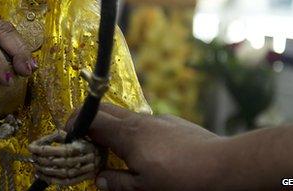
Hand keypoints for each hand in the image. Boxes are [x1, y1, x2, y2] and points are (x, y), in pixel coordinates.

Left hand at [29, 130, 101, 185]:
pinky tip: (42, 176)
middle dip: (43, 160)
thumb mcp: (72, 134)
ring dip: (46, 171)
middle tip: (32, 157)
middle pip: (61, 162)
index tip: (32, 147)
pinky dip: (51, 180)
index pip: (62, 150)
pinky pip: (65, 182)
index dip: (46, 149)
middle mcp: (86, 159)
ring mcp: (86, 170)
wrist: (102, 151)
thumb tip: (38, 143)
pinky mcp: (83, 178)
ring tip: (35, 166)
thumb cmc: (82, 140)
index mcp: (83, 146)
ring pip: (62, 173)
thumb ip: (56, 136)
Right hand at [69, 104, 224, 190]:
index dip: (74, 124)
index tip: (68, 137)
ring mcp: (157, 119)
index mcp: (126, 134)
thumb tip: (99, 179)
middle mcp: (139, 120)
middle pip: (105, 109)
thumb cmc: (181, 179)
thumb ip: (118, 182)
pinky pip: (145, 122)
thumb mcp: (144, 188)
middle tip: (84, 140)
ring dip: (112, 127)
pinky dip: (133, 131)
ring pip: (125, 115)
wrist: (224, 166)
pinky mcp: (173, 123)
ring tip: (112, 150)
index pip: (91, 118)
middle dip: (89, 120)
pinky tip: (143, 151)